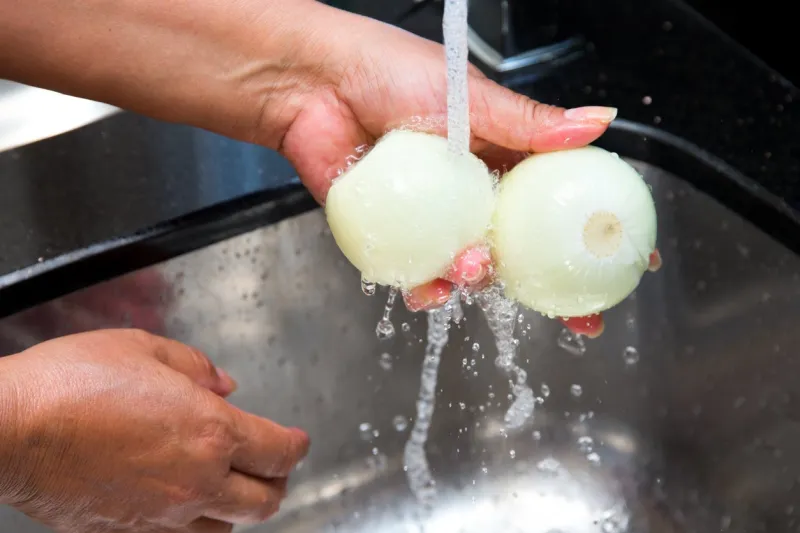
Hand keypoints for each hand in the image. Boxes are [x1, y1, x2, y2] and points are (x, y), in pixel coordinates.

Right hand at [0, 329, 308, 532]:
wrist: (11, 429)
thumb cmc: (71, 383)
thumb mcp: (144, 348)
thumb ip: (196, 367)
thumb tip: (223, 385)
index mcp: (209, 430)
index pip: (278, 451)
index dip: (296, 446)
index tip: (298, 441)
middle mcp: (195, 480)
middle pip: (265, 500)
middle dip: (277, 481)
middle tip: (274, 465)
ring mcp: (164, 515)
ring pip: (228, 527)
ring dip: (241, 506)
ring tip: (235, 486)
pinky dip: (199, 522)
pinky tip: (188, 503)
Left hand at [268, 4, 659, 335]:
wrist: (311, 82)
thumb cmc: (385, 70)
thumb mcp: (469, 96)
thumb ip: (530, 122)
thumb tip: (599, 124)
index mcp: (497, 157)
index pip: (556, 201)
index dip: (591, 231)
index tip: (630, 260)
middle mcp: (469, 192)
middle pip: (520, 249)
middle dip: (552, 288)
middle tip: (581, 317)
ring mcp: (432, 217)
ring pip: (470, 266)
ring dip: (479, 281)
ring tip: (472, 270)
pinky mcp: (392, 235)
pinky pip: (417, 271)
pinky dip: (426, 286)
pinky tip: (429, 288)